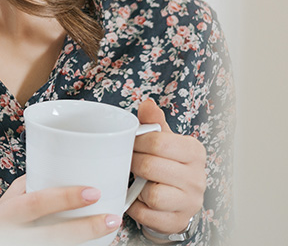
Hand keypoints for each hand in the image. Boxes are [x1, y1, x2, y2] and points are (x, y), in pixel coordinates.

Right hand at [0, 175, 121, 245]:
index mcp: (6, 214)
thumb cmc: (1, 222)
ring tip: (110, 227)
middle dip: (85, 227)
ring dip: (88, 239)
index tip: (93, 192)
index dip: (65, 199)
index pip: (36, 204)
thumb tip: (60, 166)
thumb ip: (30, 187)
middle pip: (53, 234)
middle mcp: (14, 235)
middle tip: (111, 217)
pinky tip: (96, 242)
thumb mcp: (8, 201)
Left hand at [127, 99, 205, 238]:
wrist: (177, 198)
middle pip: (150, 166)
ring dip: (137, 187)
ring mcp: (190, 202)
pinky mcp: (178, 221)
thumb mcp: (163, 140)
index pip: (158, 142)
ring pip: (152, 194)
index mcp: (194, 152)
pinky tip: (138, 199)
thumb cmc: (167, 163)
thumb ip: (154, 121)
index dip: (137, 142)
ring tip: (137, 181)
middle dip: (133, 163)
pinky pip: (147, 215)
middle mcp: (197, 178)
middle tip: (128, 161)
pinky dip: (136, 207)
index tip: (130, 143)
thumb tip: (147, 104)